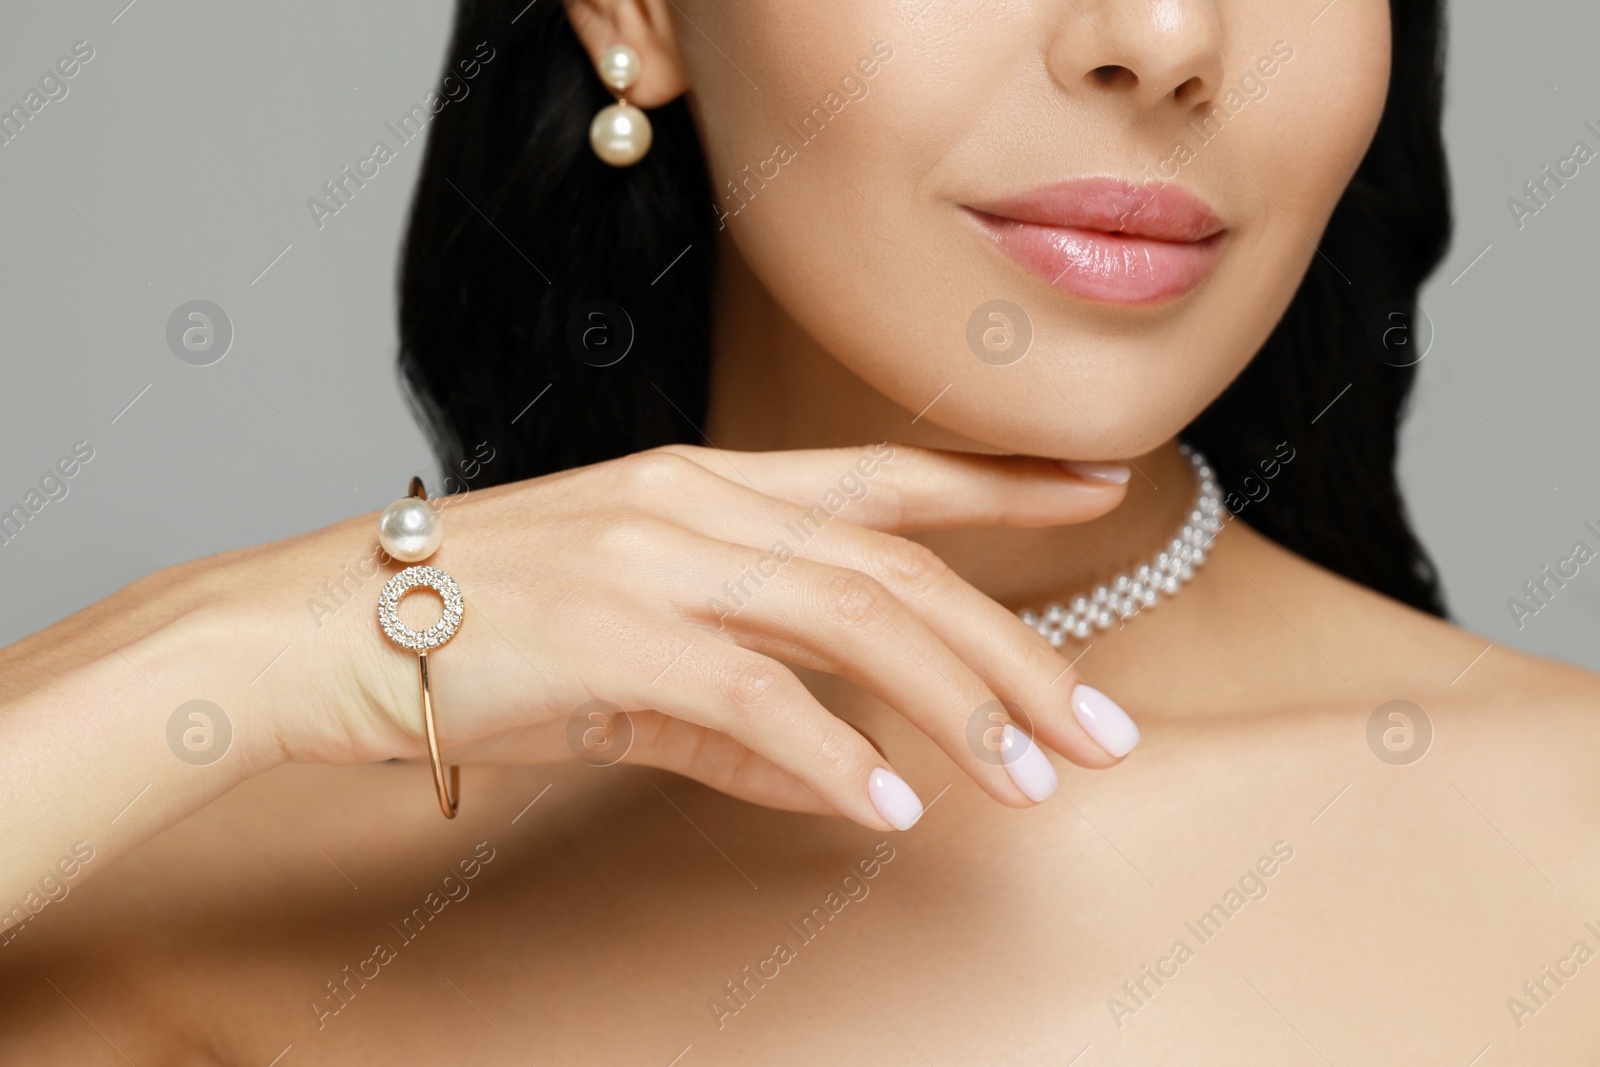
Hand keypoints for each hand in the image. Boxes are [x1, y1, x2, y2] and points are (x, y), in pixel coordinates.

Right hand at [306, 443, 1136, 831]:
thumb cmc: (480, 629)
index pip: (884, 478)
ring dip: (955, 703)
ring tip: (1032, 779)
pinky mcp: (613, 631)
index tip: (1097, 487)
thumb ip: (743, 717)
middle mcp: (698, 504)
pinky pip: (754, 692)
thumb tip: (849, 779)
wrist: (327, 628)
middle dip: (1017, 646)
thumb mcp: (629, 664)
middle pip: (898, 569)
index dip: (1000, 483)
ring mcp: (657, 556)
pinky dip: (830, 753)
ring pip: (853, 618)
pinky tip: (888, 807)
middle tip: (1104, 727)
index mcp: (707, 489)